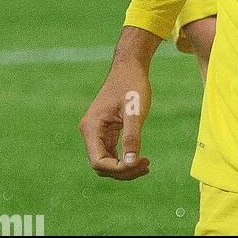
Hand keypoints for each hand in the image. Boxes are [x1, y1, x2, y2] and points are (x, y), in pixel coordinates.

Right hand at [79, 59, 152, 179]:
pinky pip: (111, 153)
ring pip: (107, 162)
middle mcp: (90, 132)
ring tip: (146, 164)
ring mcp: (96, 133)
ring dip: (125, 167)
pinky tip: (140, 159)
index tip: (141, 162)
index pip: (99, 162)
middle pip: (102, 165)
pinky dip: (124, 159)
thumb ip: (132, 136)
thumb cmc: (132, 84)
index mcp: (92, 128)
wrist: (130, 67)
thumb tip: (131, 163)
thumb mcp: (135, 110)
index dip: (119, 169)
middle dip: (123, 170)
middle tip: (147, 165)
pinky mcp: (105, 132)